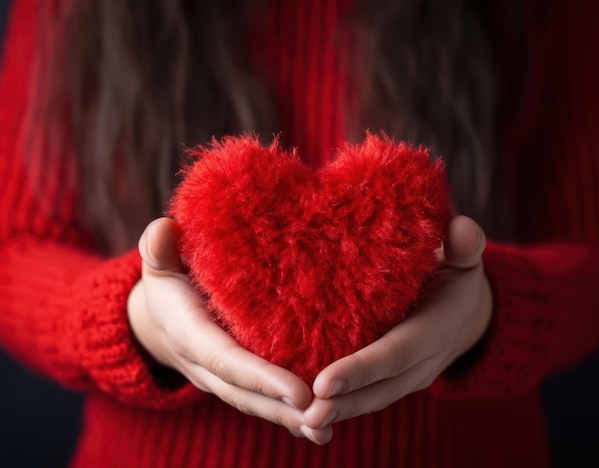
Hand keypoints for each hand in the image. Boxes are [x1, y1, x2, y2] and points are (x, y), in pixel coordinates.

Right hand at [127, 217, 329, 441]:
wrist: (157, 320)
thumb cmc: (167, 281)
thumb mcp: (159, 262)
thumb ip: (159, 248)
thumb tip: (163, 229)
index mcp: (187, 333)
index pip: (225, 360)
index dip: (259, 376)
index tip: (298, 390)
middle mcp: (203, 364)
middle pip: (243, 392)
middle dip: (280, 407)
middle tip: (322, 416)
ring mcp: (218, 379)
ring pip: (252, 404)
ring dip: (287, 419)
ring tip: (326, 428)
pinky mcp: (234, 382)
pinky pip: (259, 402)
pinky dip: (286, 418)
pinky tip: (320, 428)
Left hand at [301, 215, 492, 442]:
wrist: (470, 313)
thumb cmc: (458, 276)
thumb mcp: (466, 256)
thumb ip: (465, 244)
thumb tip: (460, 231)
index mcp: (435, 327)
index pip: (395, 353)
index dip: (362, 368)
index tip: (325, 382)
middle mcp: (422, 360)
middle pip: (380, 387)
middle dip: (344, 402)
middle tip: (307, 415)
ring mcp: (409, 376)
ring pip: (372, 399)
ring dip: (339, 412)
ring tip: (302, 422)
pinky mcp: (394, 379)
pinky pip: (368, 396)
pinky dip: (342, 407)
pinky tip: (308, 413)